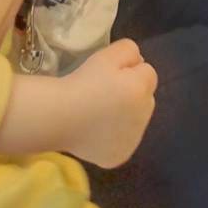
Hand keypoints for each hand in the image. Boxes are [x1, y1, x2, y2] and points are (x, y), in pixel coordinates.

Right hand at [47, 38, 157, 167]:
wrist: (59, 117)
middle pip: (146, 98)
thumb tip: (138, 63)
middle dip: (133, 93)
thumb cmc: (83, 82)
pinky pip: (124, 141)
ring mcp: (132, 140)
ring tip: (100, 112)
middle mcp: (143, 117)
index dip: (130, 70)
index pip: (148, 73)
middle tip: (106, 93)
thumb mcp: (107, 54)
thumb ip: (130, 51)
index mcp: (141, 90)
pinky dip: (116, 136)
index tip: (110, 74)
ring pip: (136, 121)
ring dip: (126, 115)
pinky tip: (98, 130)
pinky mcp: (119, 156)